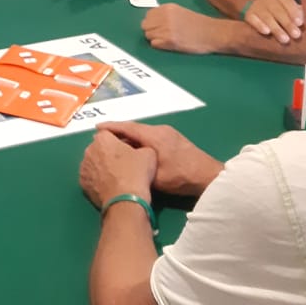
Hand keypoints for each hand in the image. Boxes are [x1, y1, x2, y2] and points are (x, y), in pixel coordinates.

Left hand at [79, 128, 156, 208]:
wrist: (125, 200)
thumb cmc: (136, 173)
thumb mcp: (148, 154)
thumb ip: (139, 146)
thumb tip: (136, 149)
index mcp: (103, 139)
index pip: (109, 133)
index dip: (119, 140)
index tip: (127, 148)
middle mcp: (89, 150)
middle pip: (99, 147)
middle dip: (109, 152)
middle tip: (123, 163)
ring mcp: (83, 168)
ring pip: (94, 162)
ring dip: (102, 166)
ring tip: (116, 176)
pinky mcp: (82, 183)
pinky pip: (91, 177)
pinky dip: (98, 179)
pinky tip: (109, 185)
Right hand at [96, 122, 221, 197]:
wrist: (209, 177)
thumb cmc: (180, 176)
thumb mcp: (154, 176)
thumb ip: (137, 166)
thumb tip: (122, 162)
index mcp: (153, 136)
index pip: (127, 127)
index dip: (111, 128)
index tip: (96, 129)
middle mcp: (160, 130)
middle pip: (134, 128)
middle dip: (118, 133)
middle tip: (102, 139)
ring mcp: (168, 134)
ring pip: (143, 132)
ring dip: (129, 138)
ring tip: (116, 145)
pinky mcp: (174, 140)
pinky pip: (150, 136)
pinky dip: (139, 141)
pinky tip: (135, 150)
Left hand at [141, 3, 230, 54]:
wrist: (214, 33)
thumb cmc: (200, 25)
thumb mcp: (180, 12)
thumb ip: (165, 15)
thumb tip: (152, 21)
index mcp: (167, 8)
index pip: (148, 15)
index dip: (153, 23)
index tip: (160, 27)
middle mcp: (165, 16)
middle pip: (145, 26)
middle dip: (152, 31)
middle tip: (163, 35)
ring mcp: (167, 29)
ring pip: (148, 35)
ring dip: (156, 39)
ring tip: (168, 40)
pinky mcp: (169, 41)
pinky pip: (153, 44)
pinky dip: (159, 46)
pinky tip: (169, 45)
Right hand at [243, 0, 304, 43]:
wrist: (254, 6)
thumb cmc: (278, 9)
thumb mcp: (287, 6)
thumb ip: (297, 12)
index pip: (287, 1)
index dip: (293, 12)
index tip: (300, 23)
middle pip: (278, 10)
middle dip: (287, 23)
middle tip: (296, 35)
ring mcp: (256, 5)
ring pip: (266, 17)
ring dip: (276, 28)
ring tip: (285, 40)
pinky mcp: (248, 14)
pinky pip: (253, 20)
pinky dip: (260, 26)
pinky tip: (266, 32)